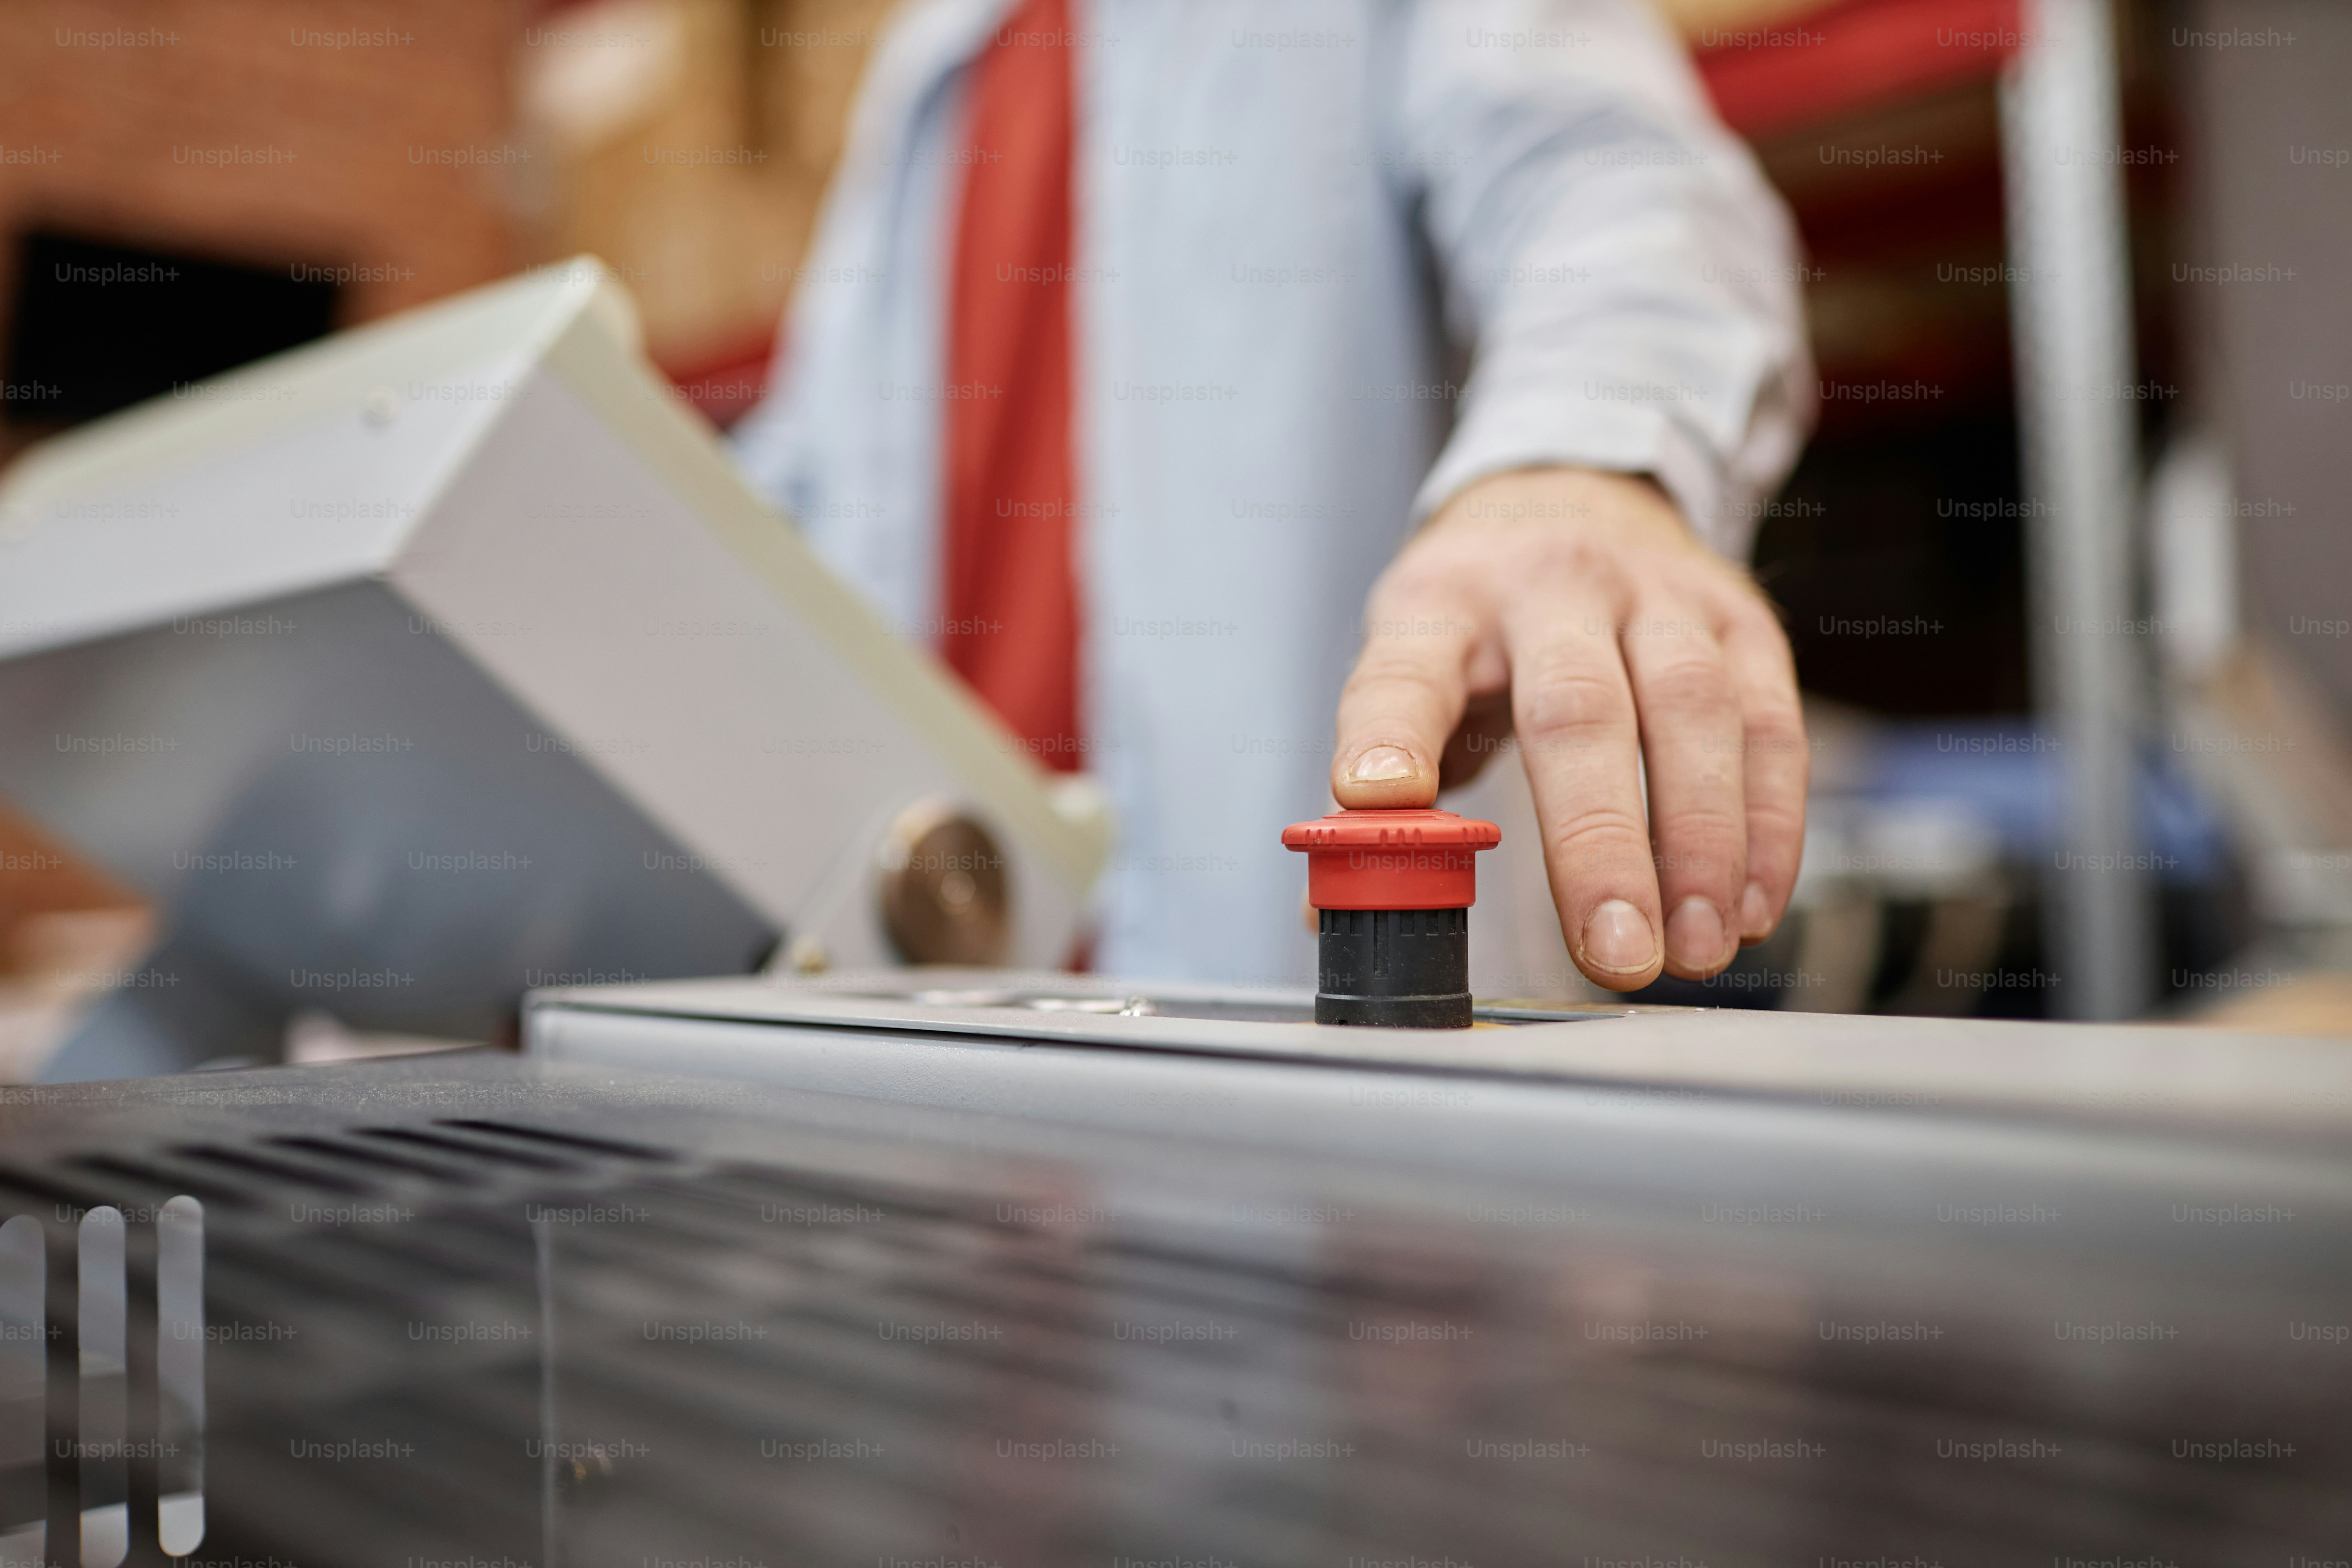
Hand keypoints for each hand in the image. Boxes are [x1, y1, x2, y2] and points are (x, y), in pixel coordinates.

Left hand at [1331, 467, 1805, 990]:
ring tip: (1692, 950)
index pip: (1404, 668)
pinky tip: (1750, 906)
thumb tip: (1340, 903)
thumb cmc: (1480, 617)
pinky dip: (1768, 824)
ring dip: (1701, 846)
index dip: (1388, 733)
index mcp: (1443, 603)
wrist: (1572, 493)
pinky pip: (1769, 723)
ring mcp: (1657, 594)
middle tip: (1614, 953)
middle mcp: (1552, 584)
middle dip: (1598, 844)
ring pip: (1693, 712)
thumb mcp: (1412, 665)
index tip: (1379, 800)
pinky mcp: (1741, 617)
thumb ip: (1383, 784)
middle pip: (1576, 710)